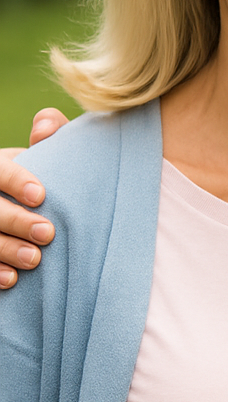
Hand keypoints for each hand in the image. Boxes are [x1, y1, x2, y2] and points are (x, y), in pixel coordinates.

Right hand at [0, 109, 68, 287]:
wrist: (23, 209)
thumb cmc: (39, 177)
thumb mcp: (42, 157)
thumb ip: (50, 138)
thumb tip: (46, 122)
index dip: (15, 180)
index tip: (41, 195)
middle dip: (14, 221)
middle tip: (48, 234)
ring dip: (4, 249)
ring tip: (35, 260)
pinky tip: (12, 279)